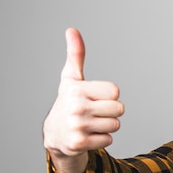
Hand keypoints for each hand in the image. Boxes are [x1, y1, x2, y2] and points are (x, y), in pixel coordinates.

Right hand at [43, 28, 123, 172]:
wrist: (54, 134)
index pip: (115, 92)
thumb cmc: (68, 102)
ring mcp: (77, 126)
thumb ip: (76, 55)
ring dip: (107, 126)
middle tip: (95, 112)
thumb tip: (72, 30)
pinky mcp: (79, 143)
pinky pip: (108, 140)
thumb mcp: (71, 79)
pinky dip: (102, 139)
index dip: (109, 95)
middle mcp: (76, 107)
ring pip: (115, 125)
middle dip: (111, 111)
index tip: (95, 97)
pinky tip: (88, 135)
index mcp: (76, 89)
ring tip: (91, 123)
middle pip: (119, 109)